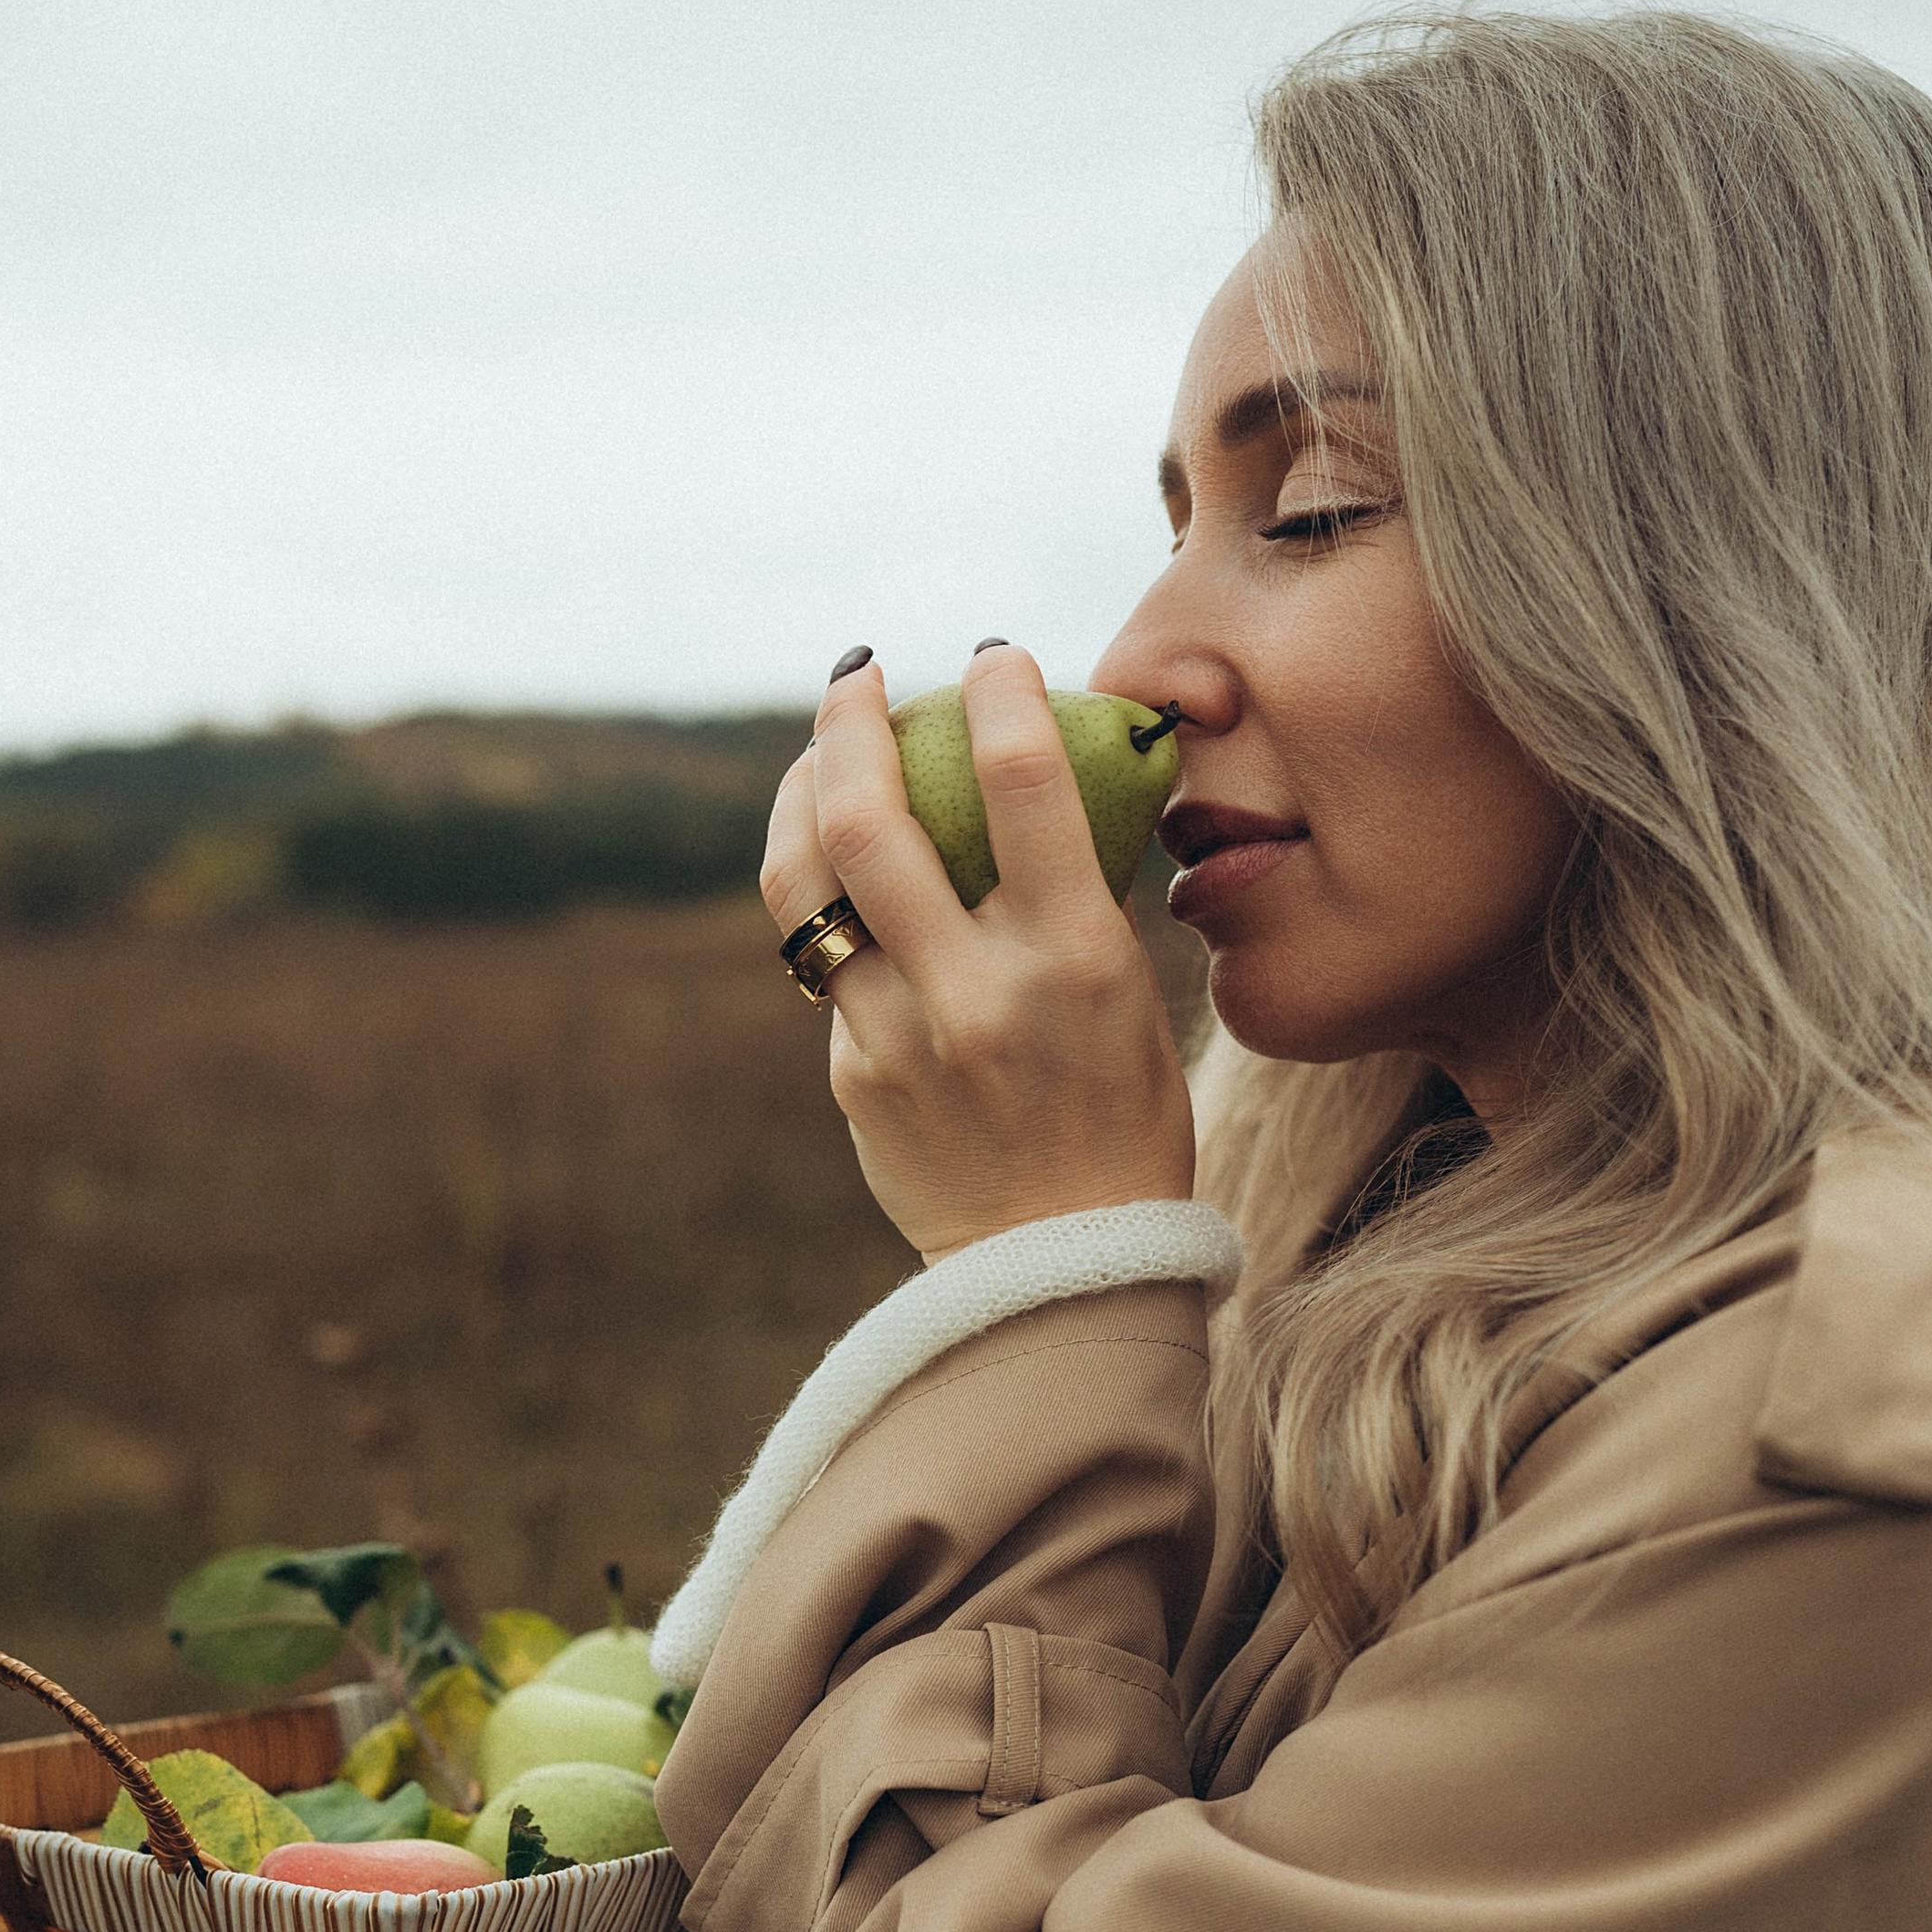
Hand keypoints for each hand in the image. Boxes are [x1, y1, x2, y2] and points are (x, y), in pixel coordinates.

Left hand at [762, 645, 1195, 1262]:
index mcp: (1077, 961)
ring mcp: (900, 1038)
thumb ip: (1076, 898)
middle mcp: (978, 992)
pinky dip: (836, 909)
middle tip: (857, 675)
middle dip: (849, 720)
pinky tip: (851, 888)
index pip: (1024, 784)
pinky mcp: (853, 1076)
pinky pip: (828, 966)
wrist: (1062, 1273)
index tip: (991, 657)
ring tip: (819, 756)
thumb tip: (1045, 779)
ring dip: (801, 794)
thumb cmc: (1121, 1117)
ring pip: (807, 883)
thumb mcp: (1129, 997)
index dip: (998, 695)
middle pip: (869, 816)